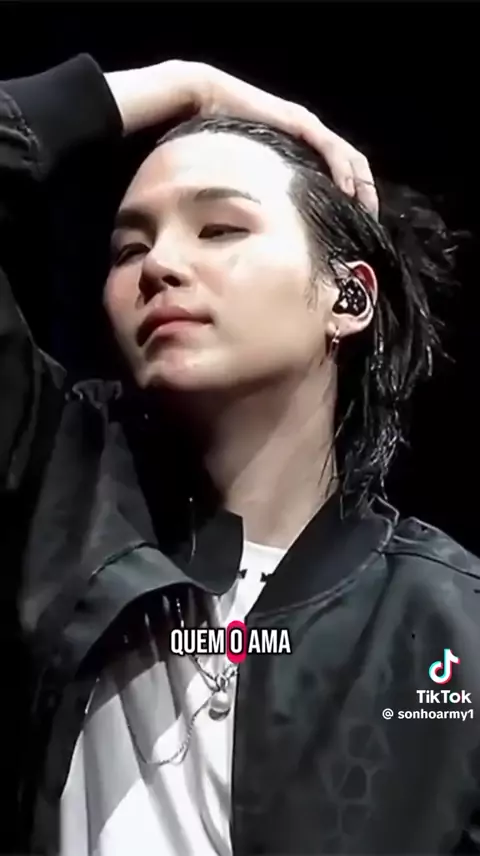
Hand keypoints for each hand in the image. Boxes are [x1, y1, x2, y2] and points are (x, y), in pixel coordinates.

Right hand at [105, 60, 377, 216]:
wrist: (203, 100)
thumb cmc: (218, 142)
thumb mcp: (246, 176)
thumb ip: (258, 195)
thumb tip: (260, 232)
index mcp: (300, 151)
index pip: (336, 175)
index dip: (350, 199)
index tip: (354, 227)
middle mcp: (310, 137)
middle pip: (350, 167)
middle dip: (365, 195)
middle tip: (370, 224)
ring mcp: (308, 128)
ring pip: (348, 158)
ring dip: (362, 185)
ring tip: (366, 210)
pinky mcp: (301, 122)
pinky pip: (331, 148)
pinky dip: (343, 170)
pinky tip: (349, 191)